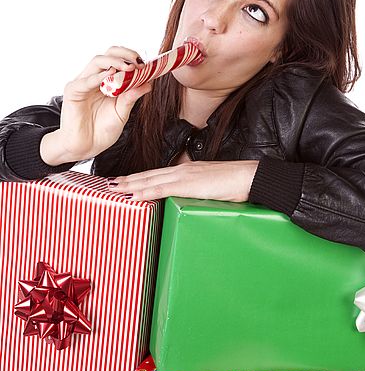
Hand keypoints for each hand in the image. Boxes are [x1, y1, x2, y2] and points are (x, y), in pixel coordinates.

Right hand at [40, 46, 151, 164]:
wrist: (86, 148)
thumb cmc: (102, 131)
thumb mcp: (122, 112)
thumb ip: (132, 97)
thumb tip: (148, 83)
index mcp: (106, 81)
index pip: (118, 59)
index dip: (132, 58)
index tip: (146, 64)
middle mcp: (94, 78)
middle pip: (108, 55)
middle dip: (125, 54)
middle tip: (138, 62)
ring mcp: (83, 83)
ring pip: (97, 61)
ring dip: (115, 62)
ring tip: (129, 68)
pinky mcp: (73, 91)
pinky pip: (86, 80)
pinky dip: (99, 77)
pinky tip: (110, 76)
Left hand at [107, 160, 259, 201]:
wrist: (249, 177)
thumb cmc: (235, 183)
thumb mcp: (212, 187)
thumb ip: (199, 191)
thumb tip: (192, 200)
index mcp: (187, 171)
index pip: (157, 174)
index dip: (139, 178)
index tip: (123, 181)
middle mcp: (182, 170)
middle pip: (149, 176)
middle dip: (127, 180)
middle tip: (108, 184)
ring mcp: (184, 176)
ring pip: (151, 180)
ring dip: (130, 185)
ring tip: (113, 189)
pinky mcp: (189, 184)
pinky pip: (162, 189)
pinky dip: (146, 192)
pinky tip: (133, 196)